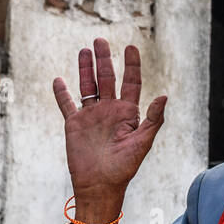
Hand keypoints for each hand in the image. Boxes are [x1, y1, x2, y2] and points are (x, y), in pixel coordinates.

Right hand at [52, 38, 166, 218]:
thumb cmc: (125, 166)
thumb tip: (165, 95)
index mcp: (128, 112)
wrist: (100, 184)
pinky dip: (62, 93)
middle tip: (100, 39)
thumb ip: (153, 118)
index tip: (130, 47)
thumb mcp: (143, 141)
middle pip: (107, 78)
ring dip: (85, 68)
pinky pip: (67, 104)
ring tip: (84, 50)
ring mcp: (91, 115)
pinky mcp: (74, 124)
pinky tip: (58, 80)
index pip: (131, 82)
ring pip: (87, 86)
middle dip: (104, 59)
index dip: (131, 65)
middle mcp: (110, 110)